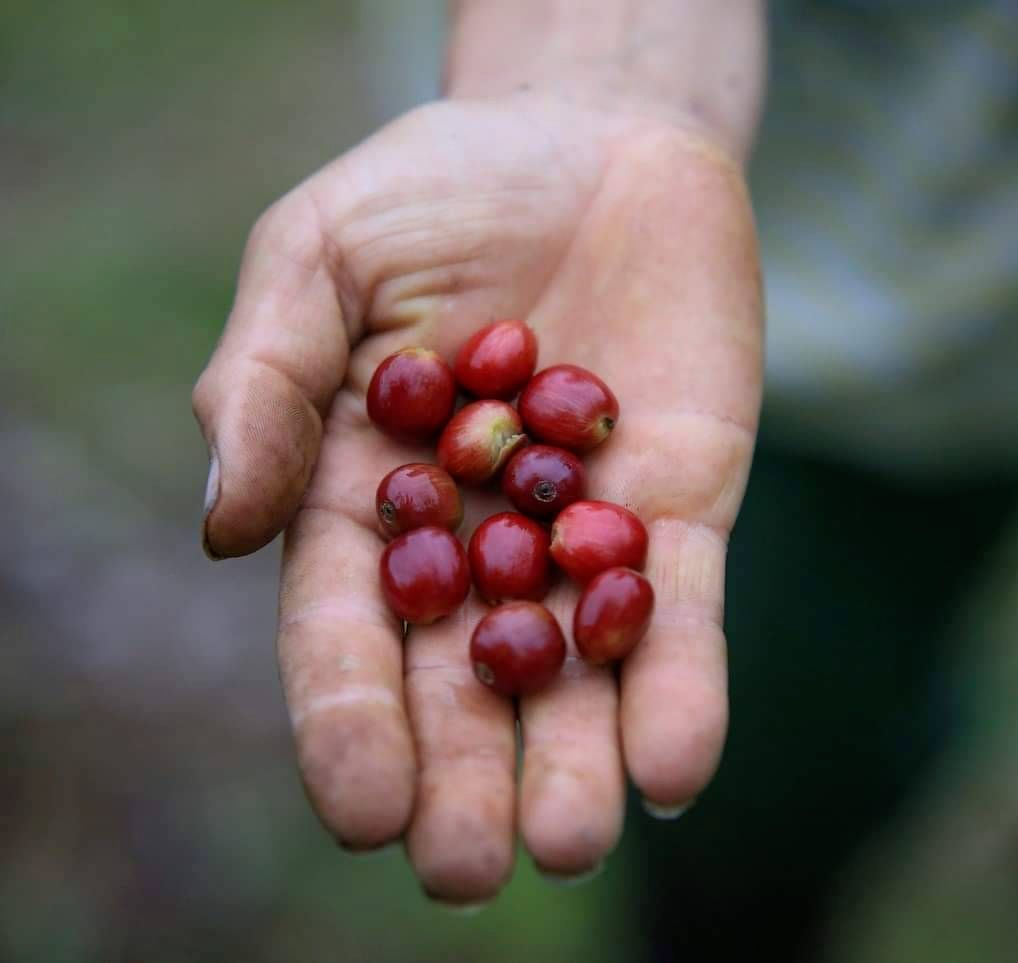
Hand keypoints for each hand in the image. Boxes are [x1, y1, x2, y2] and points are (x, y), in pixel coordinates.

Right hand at [193, 93, 761, 902]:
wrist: (586, 136)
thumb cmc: (432, 188)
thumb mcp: (317, 254)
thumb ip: (264, 382)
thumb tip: (223, 528)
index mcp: (365, 494)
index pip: (348, 627)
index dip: (350, 717)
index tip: (360, 806)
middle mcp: (473, 535)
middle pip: (461, 676)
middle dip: (464, 772)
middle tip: (467, 870)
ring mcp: (583, 529)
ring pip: (573, 667)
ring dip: (573, 757)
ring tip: (570, 840)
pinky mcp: (682, 505)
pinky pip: (683, 609)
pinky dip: (679, 684)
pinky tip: (675, 765)